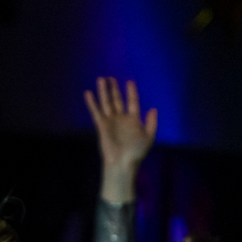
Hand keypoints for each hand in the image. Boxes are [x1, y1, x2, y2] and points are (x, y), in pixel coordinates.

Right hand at [83, 77, 157, 203]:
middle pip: (117, 100)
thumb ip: (152, 122)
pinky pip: (96, 111)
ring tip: (101, 79)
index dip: (131, 92)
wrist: (122, 163)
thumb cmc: (137, 152)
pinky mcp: (101, 126)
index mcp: (133, 120)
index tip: (129, 81)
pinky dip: (92, 103)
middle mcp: (121, 118)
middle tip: (110, 78)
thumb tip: (153, 108)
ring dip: (103, 91)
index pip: (132, 101)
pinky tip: (88, 93)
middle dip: (114, 88)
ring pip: (106, 103)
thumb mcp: (149, 136)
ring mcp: (110, 121)